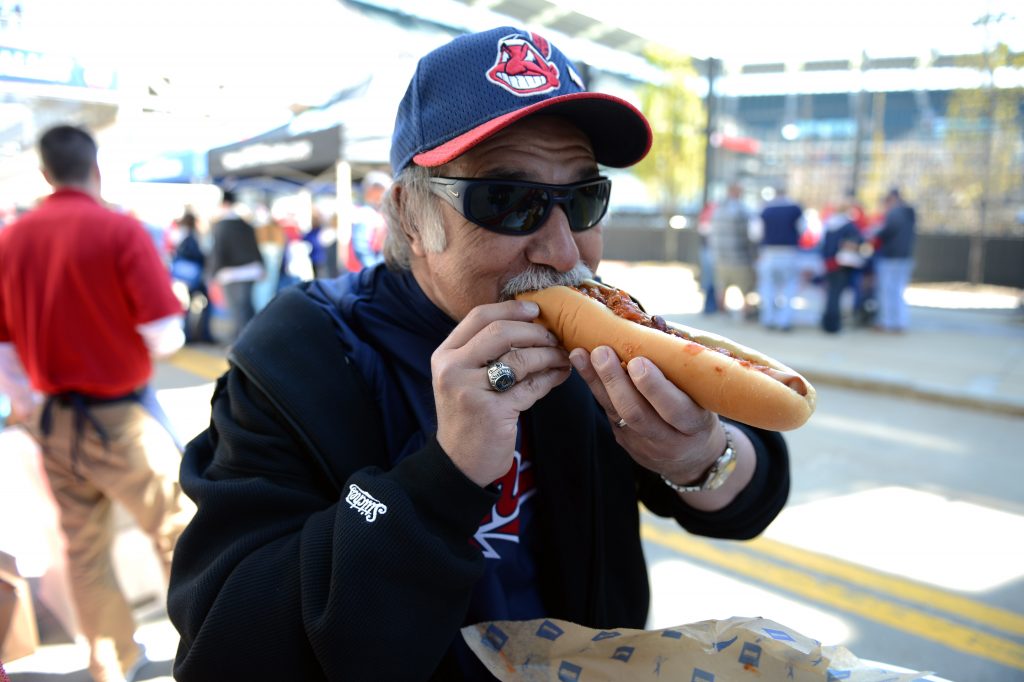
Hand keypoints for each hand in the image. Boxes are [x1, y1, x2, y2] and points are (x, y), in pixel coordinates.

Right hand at [433, 300, 570, 485]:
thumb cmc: (469, 416)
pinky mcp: (491, 412)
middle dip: (534, 332)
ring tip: (562, 356)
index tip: (536, 310)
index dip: (511, 308)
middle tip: (554, 337)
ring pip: (520, 359)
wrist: (460, 463)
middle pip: (500, 332)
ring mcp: (470, 390)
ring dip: (548, 355)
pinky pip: (530, 387)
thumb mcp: (465, 379)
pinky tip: (560, 375)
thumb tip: (531, 324)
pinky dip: (550, 378)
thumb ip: (485, 352)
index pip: (479, 316)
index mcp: (445, 355)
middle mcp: (452, 369)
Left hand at [568, 346, 723, 484]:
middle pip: (636, 413)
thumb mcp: (704, 397)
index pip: (675, 409)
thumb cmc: (700, 412)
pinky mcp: (623, 440)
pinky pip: (607, 412)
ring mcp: (642, 443)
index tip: (637, 361)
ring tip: (580, 354)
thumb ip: (683, 366)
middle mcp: (668, 439)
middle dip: (616, 381)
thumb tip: (655, 322)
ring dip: (596, 382)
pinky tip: (580, 363)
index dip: (655, 387)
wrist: (691, 458)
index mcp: (694, 426)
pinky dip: (594, 386)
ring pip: (615, 414)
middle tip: (602, 352)